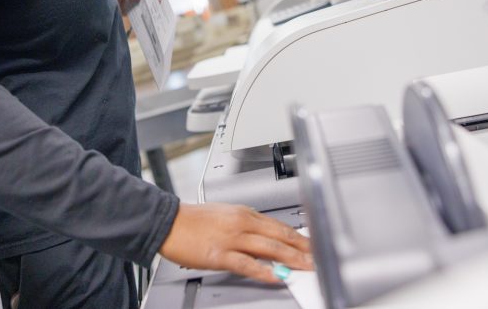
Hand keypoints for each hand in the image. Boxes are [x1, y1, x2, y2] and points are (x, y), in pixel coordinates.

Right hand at [158, 203, 312, 283]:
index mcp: (244, 213)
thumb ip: (246, 225)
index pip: (279, 225)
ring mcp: (232, 239)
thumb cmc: (193, 220)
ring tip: (306, 267)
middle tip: (319, 257)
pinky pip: (247, 264)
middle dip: (302, 248)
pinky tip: (275, 276)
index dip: (299, 237)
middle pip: (279, 236)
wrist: (169, 222)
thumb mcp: (225, 214)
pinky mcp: (220, 254)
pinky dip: (264, 271)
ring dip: (291, 258)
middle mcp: (242, 223)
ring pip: (269, 248)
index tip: (312, 244)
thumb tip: (265, 238)